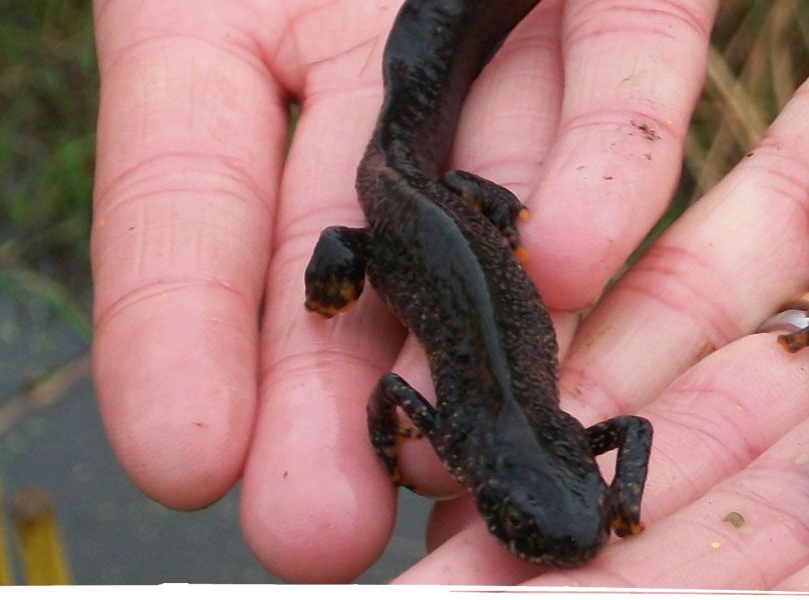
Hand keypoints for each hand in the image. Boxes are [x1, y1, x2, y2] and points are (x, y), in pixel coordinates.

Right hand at [89, 0, 710, 581]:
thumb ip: (205, 85)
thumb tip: (215, 295)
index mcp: (236, 32)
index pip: (189, 196)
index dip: (178, 328)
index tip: (182, 466)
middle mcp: (379, 60)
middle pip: (356, 249)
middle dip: (335, 397)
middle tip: (320, 532)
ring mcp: (514, 31)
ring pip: (499, 193)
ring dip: (481, 333)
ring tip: (450, 453)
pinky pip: (631, 65)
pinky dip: (609, 160)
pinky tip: (562, 263)